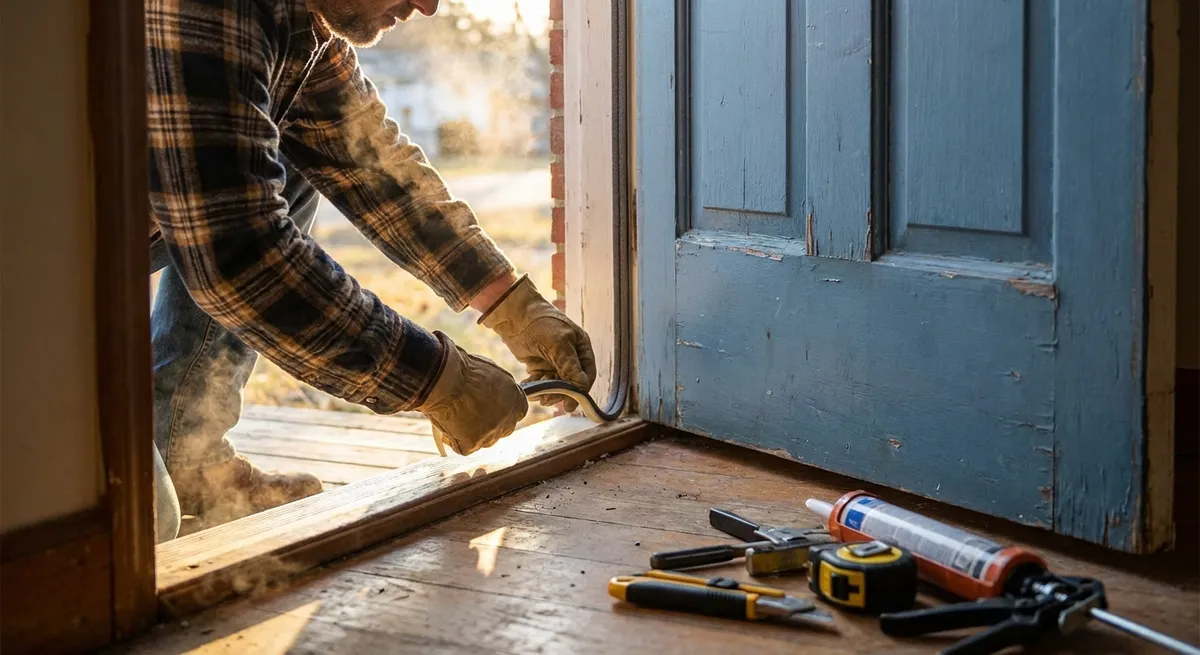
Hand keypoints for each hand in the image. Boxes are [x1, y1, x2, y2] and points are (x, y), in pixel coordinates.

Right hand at [417, 332, 527, 455]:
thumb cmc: (462, 369)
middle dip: (490, 425)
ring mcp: (491, 433)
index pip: (518, 412)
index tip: (493, 410)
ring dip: (473, 434)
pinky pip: (465, 448)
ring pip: (485, 441)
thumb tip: (493, 393)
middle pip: (504, 429)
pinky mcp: (472, 443)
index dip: (505, 412)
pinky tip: (446, 427)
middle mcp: (507, 417)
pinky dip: (454, 440)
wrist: (445, 379)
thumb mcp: (489, 372)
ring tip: (454, 417)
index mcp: (515, 398)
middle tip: (471, 416)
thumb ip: (497, 387)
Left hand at [477, 275, 596, 411]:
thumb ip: (570, 365)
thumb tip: (582, 386)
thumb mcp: (559, 343)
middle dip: (560, 392)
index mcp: (581, 347)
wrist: (515, 315)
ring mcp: (555, 361)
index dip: (580, 390)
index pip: (587, 374)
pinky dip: (536, 387)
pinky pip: (542, 381)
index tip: (570, 403)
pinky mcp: (540, 365)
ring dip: (547, 391)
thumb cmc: (541, 322)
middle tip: (548, 401)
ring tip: (537, 395)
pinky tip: (529, 389)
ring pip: (556, 384)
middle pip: (571, 382)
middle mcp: (571, 356)